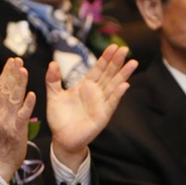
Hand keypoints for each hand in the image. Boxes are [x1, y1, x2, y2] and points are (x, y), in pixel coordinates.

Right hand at [0, 57, 35, 182]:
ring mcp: (7, 122)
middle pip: (6, 90)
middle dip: (12, 74)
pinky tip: (31, 94)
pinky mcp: (17, 131)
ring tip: (24, 71)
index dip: (6, 73)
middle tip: (18, 60)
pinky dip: (27, 104)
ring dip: (19, 84)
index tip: (12, 61)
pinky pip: (22, 115)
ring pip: (14, 99)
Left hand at [46, 45, 137, 169]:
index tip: (113, 46)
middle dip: (116, 62)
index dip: (105, 58)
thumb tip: (52, 63)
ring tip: (133, 62)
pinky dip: (118, 94)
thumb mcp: (54, 96)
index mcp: (85, 86)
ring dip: (123, 75)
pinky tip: (125, 85)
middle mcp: (96, 92)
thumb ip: (53, 80)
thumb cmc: (59, 117)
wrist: (62, 138)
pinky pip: (111, 103)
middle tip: (124, 49)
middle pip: (109, 74)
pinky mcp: (103, 115)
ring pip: (114, 86)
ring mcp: (101, 103)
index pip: (98, 69)